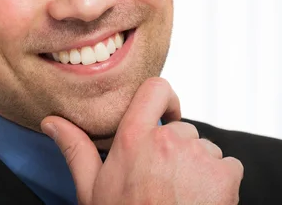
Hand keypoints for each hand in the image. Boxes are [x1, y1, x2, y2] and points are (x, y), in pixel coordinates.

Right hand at [41, 77, 243, 204]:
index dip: (166, 100)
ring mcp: (200, 155)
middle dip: (177, 152)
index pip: (155, 89)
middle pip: (183, 130)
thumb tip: (52, 122)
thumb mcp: (93, 189)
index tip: (167, 116)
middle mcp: (169, 139)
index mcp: (134, 138)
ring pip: (205, 150)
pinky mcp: (226, 173)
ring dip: (198, 169)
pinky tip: (201, 202)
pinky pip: (229, 166)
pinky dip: (221, 182)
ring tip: (181, 198)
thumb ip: (77, 149)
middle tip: (164, 183)